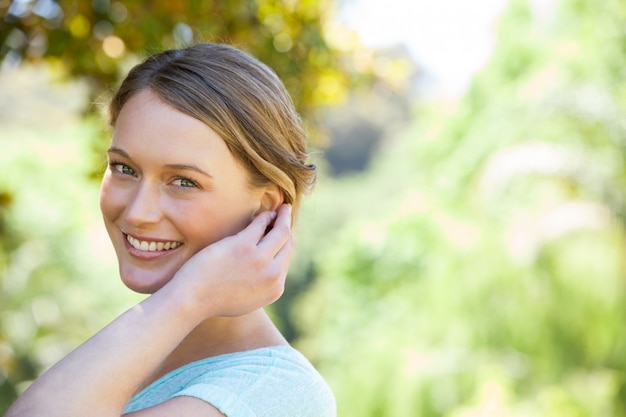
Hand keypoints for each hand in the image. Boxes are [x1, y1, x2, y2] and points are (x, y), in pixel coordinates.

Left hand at [164, 204, 293, 318]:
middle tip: (286, 213)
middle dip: (288, 226)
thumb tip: (268, 268)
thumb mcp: (248, 300)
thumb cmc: (214, 299)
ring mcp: (259, 259)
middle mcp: (272, 275)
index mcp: (275, 288)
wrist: (193, 300)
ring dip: (283, 216)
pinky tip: (264, 212)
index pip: (286, 260)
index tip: (281, 233)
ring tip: (282, 208)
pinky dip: (265, 216)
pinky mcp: (243, 246)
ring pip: (281, 231)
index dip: (285, 244)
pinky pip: (261, 224)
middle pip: (288, 243)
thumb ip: (262, 285)